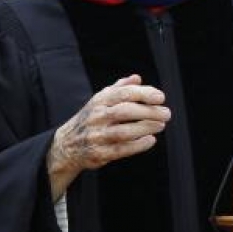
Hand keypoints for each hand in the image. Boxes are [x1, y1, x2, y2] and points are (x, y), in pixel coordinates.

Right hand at [46, 74, 169, 198]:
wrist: (66, 145)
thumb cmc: (91, 119)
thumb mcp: (100, 100)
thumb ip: (119, 88)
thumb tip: (137, 78)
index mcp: (99, 101)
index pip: (123, 94)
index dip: (143, 94)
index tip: (161, 97)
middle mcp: (96, 117)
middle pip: (124, 111)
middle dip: (148, 112)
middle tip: (167, 113)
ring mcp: (96, 136)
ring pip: (123, 132)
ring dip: (145, 128)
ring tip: (161, 125)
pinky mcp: (99, 153)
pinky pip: (121, 149)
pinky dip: (138, 145)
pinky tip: (151, 140)